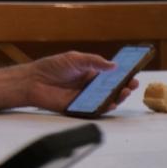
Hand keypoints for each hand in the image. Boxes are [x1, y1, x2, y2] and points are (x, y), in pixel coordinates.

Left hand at [22, 52, 137, 113]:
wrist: (33, 81)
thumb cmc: (51, 67)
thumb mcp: (75, 58)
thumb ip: (94, 61)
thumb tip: (113, 65)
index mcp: (91, 73)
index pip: (112, 75)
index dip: (123, 74)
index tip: (133, 72)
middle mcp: (91, 87)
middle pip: (113, 89)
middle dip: (125, 86)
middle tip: (132, 84)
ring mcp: (87, 98)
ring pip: (107, 100)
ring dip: (118, 97)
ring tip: (125, 92)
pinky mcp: (80, 108)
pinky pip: (96, 109)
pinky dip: (105, 108)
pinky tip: (111, 103)